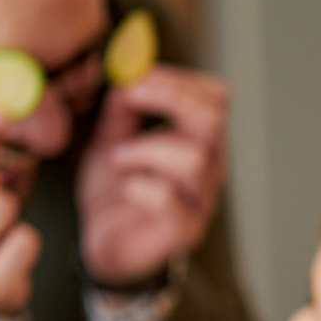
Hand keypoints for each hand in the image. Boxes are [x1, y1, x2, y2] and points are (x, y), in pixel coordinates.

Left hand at [75, 66, 227, 285]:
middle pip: (213, 119)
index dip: (179, 79)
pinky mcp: (184, 230)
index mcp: (198, 140)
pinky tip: (127, 187)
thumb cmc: (115, 192)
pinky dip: (143, 187)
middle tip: (130, 95)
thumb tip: (125, 75)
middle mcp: (209, 167)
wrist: (105, 245)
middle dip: (170, 98)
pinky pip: (171, 200)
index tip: (136, 74)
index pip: (215, 99)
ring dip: (147, 148)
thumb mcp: (111, 140)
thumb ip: (121, 111)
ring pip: (193, 158)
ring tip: (118, 158)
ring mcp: (200, 200)